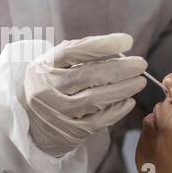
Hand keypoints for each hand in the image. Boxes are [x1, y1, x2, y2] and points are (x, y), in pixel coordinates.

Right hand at [22, 33, 147, 155]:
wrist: (30, 120)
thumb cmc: (52, 84)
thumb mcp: (55, 65)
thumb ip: (80, 54)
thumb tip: (120, 48)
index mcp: (43, 66)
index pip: (73, 52)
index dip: (102, 45)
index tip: (127, 41)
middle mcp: (46, 89)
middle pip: (87, 75)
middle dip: (119, 69)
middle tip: (141, 64)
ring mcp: (56, 112)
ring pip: (94, 99)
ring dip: (122, 89)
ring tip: (139, 81)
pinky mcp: (68, 131)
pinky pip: (97, 121)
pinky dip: (116, 111)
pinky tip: (128, 101)